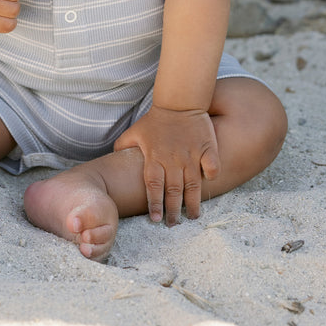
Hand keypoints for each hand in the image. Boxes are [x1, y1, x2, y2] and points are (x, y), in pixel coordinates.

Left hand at [114, 105, 219, 224]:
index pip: (153, 187)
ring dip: (192, 203)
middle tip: (173, 224)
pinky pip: (212, 166)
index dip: (154, 204)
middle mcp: (173, 160)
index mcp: (154, 157)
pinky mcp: (207, 148)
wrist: (178, 101)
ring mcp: (191, 155)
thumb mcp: (134, 131)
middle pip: (173, 191)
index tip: (155, 219)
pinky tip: (209, 184)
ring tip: (192, 217)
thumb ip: (123, 146)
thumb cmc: (156, 119)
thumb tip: (113, 159)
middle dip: (173, 211)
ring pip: (193, 185)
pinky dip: (212, 176)